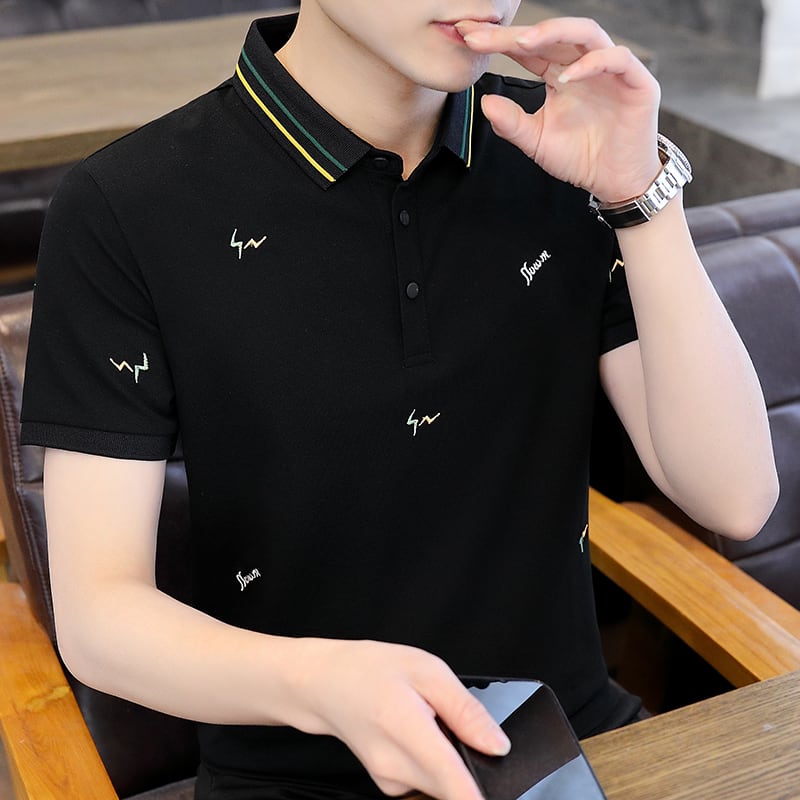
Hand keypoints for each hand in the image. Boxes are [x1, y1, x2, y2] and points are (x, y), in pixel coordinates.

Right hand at [287, 639, 509, 798]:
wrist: (325, 685)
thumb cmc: (369, 670)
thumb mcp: (425, 669)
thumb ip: (465, 710)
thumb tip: (498, 745)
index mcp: (407, 731)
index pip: (457, 788)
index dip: (482, 795)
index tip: (499, 789)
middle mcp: (396, 768)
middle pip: (455, 786)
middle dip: (469, 762)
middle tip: (452, 723)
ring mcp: (390, 783)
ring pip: (443, 785)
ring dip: (450, 761)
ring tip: (430, 722)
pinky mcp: (389, 786)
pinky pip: (427, 782)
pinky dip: (434, 762)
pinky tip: (418, 734)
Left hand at [457, 17, 661, 202]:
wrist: (615, 182)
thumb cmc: (580, 158)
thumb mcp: (537, 142)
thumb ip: (511, 123)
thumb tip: (484, 102)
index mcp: (560, 74)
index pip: (528, 51)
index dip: (499, 43)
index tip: (468, 39)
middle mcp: (584, 65)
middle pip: (552, 35)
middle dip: (517, 33)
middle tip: (483, 34)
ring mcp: (611, 70)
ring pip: (586, 33)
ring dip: (554, 33)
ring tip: (524, 43)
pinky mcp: (637, 82)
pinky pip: (616, 60)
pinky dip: (592, 64)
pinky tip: (567, 77)